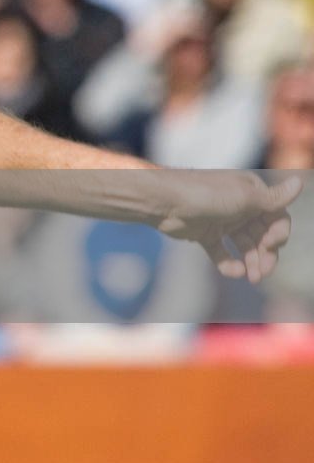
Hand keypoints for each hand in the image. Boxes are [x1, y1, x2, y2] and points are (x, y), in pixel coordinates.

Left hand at [157, 173, 300, 282]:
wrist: (163, 201)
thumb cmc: (206, 195)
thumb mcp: (244, 197)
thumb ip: (273, 198)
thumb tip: (299, 184)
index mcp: (252, 193)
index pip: (277, 217)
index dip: (279, 234)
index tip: (272, 244)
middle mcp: (240, 206)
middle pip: (262, 235)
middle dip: (266, 254)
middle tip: (262, 272)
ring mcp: (223, 221)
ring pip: (245, 246)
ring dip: (251, 262)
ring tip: (252, 278)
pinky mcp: (206, 234)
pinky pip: (223, 252)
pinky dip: (229, 263)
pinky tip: (233, 273)